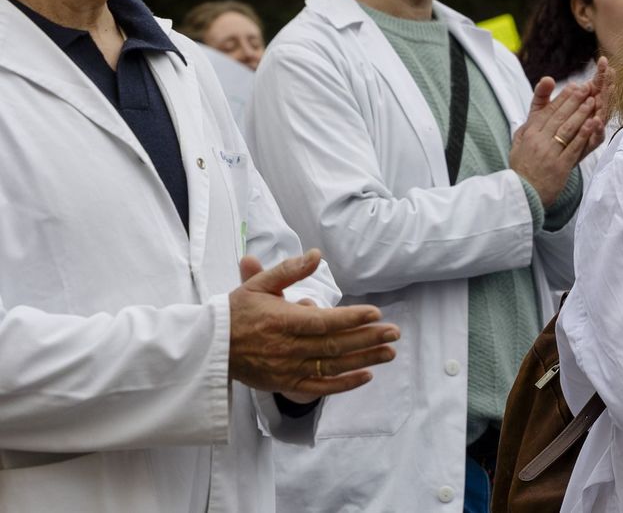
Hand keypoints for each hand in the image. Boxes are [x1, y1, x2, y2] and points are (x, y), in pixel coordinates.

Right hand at [228, 250, 399, 399]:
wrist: (209, 348)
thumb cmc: (237, 312)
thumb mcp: (259, 284)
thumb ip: (289, 270)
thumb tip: (317, 254)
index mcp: (282, 321)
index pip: (323, 321)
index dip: (351, 318)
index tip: (376, 313)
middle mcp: (287, 347)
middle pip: (334, 344)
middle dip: (368, 338)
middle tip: (394, 333)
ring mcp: (287, 369)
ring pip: (332, 366)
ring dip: (364, 359)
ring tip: (389, 352)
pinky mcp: (285, 383)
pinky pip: (319, 387)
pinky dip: (344, 384)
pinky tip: (366, 376)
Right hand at [509, 73, 602, 203]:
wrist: (523, 195)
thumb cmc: (522, 168)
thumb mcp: (518, 144)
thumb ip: (528, 127)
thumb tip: (537, 112)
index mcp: (529, 134)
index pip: (548, 111)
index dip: (562, 98)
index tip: (574, 86)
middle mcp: (539, 141)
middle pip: (559, 116)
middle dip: (574, 100)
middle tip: (587, 88)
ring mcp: (549, 154)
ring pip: (568, 129)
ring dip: (581, 113)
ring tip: (592, 100)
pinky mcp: (560, 166)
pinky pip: (574, 147)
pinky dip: (584, 134)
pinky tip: (593, 123)